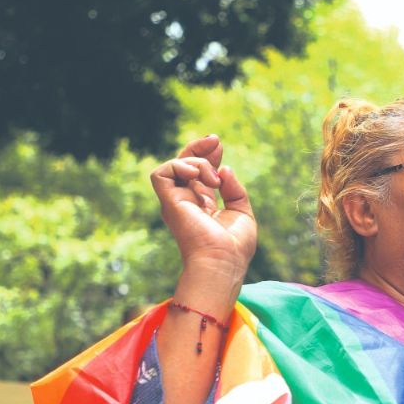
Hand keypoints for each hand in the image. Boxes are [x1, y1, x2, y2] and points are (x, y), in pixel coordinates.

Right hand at [150, 134, 256, 285]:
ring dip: (196, 162)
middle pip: (184, 165)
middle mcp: (187, 202)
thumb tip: (224, 169)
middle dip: (198, 148)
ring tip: (214, 179)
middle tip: (215, 140)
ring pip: (174, 166)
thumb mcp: (242, 213)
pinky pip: (161, 174)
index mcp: (203, 205)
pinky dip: (179, 166)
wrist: (222, 263)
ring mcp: (176, 203)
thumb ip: (234, 190)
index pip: (199, 173)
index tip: (218, 144)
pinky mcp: (169, 203)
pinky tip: (199, 176)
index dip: (207, 155)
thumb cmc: (234, 247)